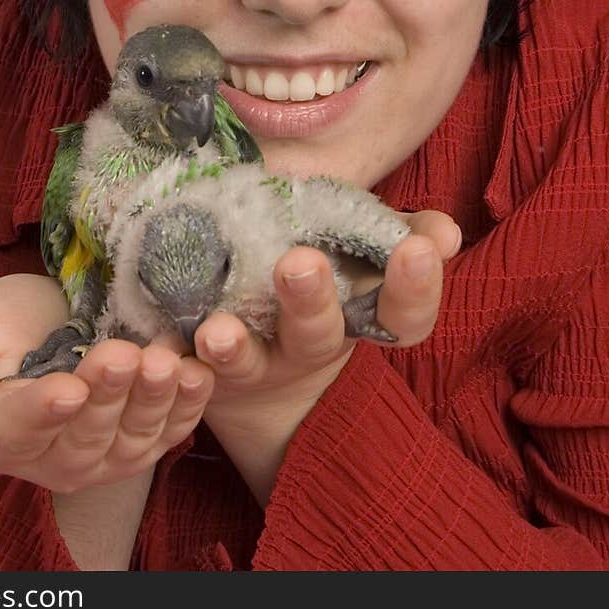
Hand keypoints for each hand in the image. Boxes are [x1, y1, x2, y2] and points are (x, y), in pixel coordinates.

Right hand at [0, 273, 213, 493]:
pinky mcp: (143, 440)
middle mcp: (51, 458)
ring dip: (152, 401)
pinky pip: (169, 432)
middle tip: (125, 355)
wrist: (50, 314)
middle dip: (107, 396)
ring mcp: (102, 455)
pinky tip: (198, 373)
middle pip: (82, 438)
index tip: (67, 388)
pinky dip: (187, 406)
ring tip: (163, 361)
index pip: (18, 430)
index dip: (43, 412)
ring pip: (130, 440)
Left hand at [195, 211, 459, 503]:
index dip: (415, 288)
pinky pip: (189, 375)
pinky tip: (165, 348)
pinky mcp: (207, 374)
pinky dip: (177, 363)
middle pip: (318, 336)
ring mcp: (258, 365)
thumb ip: (402, 234)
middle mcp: (312, 349)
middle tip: (298, 263)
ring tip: (216, 330)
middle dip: (310, 302)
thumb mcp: (366, 254)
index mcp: (362, 320)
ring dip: (234, 347)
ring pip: (248, 361)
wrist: (265, 372)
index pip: (404, 316)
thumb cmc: (329, 280)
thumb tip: (442, 233)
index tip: (417, 248)